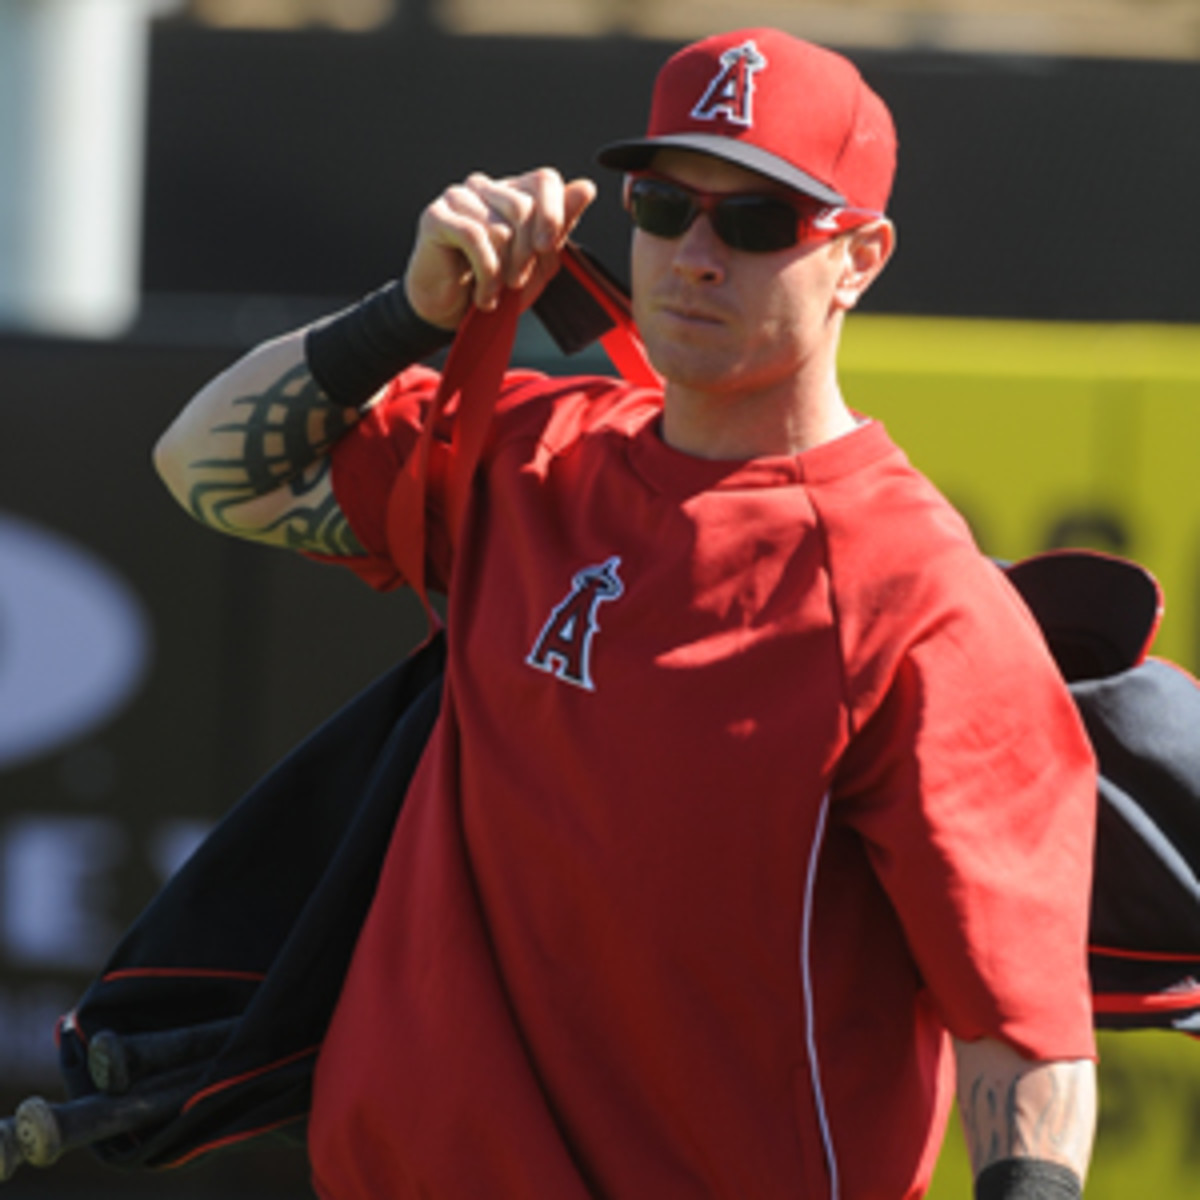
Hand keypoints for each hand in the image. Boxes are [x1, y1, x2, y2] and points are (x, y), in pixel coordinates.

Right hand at [404, 167, 596, 330]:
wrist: (453, 312)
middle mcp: (487, 187)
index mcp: (514, 192)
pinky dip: (486, 275)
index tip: (548, 248)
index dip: (553, 214)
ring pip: (501, 226)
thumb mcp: (539, 262)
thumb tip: (586, 187)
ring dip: (505, 270)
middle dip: (527, 254)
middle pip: (524, 206)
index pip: (545, 180)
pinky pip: (475, 238)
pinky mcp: (436, 216)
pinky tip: (484, 295)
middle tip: (516, 282)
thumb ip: (561, 226)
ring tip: (497, 291)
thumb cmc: (496, 284)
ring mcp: (459, 197)